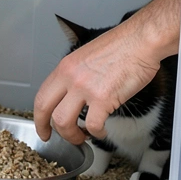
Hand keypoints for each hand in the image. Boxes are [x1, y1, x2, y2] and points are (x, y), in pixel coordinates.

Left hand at [33, 14, 165, 144]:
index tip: (43, 127)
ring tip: (82, 137)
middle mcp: (71, 78)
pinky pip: (93, 125)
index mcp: (65, 68)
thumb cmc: (122, 46)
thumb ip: (76, 76)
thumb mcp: (87, 56)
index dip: (39, 117)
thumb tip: (74, 95)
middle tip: (55, 138)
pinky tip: (101, 132)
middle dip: (47, 129)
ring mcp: (85, 88)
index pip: (42, 96)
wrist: (141, 40)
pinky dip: (96, 134)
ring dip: (72, 135)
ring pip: (63, 122)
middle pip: (46, 111)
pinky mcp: (103, 98)